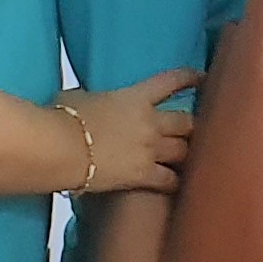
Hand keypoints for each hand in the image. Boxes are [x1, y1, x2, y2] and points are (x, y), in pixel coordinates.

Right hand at [63, 69, 200, 193]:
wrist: (60, 148)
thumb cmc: (63, 117)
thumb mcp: (78, 97)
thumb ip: (94, 98)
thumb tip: (88, 103)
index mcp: (136, 97)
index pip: (170, 82)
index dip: (189, 78)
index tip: (202, 78)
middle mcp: (151, 122)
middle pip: (187, 122)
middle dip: (191, 126)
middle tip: (191, 131)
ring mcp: (150, 150)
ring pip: (185, 151)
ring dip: (185, 153)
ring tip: (186, 158)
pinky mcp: (144, 176)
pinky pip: (171, 180)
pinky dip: (176, 181)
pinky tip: (179, 184)